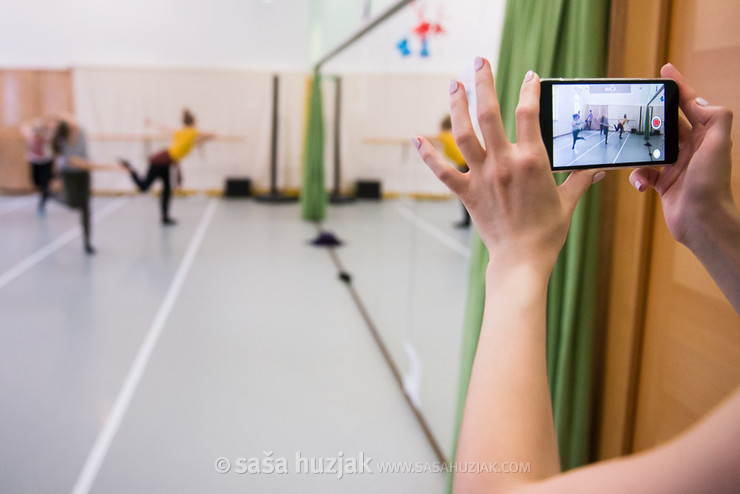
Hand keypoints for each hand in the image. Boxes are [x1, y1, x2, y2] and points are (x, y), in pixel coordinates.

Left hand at [415, 57, 602, 271]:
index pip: (529, 114)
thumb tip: (594, 170)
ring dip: (456, 108)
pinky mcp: (467, 193)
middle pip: (489, 114)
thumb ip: (579, 180)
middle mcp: (504, 163)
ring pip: (463, 135)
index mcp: (532, 161)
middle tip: (479, 62)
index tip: (529, 77)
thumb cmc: (547, 232)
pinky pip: (443, 171)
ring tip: (453, 85)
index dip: (529, 91)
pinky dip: (428, 156)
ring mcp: (482, 177)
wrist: (522, 260)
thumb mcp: (568, 201)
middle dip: (484, 83)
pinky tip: (418, 139)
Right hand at [630, 63, 735, 246]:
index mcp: (705, 135)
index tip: (665, 70)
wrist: (702, 221)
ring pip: (650, 148)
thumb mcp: (718, 144)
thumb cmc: (711, 184)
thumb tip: (698, 100)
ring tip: (633, 153)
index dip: (679, 86)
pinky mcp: (663, 183)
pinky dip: (638, 177)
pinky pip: (643, 172)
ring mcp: (676, 165)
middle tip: (636, 110)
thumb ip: (714, 117)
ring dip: (640, 152)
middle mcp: (691, 148)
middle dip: (651, 117)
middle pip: (667, 123)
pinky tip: (641, 184)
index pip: (690, 104)